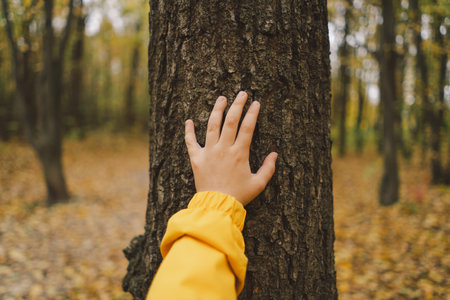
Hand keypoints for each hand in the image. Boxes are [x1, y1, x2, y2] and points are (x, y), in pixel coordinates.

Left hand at [185, 91, 276, 205]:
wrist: (216, 206)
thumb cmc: (238, 196)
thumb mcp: (258, 184)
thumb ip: (268, 168)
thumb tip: (274, 154)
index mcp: (239, 153)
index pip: (248, 127)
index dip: (252, 113)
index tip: (256, 103)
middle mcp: (223, 149)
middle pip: (230, 121)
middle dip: (237, 105)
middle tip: (242, 93)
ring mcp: (209, 152)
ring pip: (212, 125)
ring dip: (217, 110)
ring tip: (221, 98)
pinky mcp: (196, 159)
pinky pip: (190, 142)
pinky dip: (189, 131)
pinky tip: (189, 121)